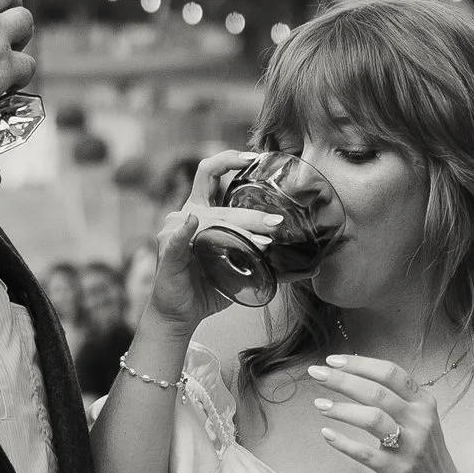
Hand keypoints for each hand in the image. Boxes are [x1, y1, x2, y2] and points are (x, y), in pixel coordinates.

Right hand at [140, 150, 269, 334]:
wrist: (181, 314)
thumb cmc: (208, 288)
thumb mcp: (240, 269)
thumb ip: (263, 257)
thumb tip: (305, 265)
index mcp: (202, 210)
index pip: (211, 173)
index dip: (230, 159)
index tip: (254, 158)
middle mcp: (187, 214)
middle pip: (218, 199)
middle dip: (250, 212)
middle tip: (277, 224)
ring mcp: (175, 232)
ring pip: (209, 220)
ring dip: (237, 228)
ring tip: (262, 242)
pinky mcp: (168, 252)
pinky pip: (178, 240)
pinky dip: (185, 232)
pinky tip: (192, 224)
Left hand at [312, 356, 465, 472]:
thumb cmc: (424, 460)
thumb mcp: (420, 424)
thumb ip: (398, 403)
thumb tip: (358, 379)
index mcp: (424, 404)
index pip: (391, 373)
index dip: (360, 364)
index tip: (333, 360)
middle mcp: (420, 421)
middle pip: (376, 391)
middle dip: (342, 380)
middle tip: (317, 374)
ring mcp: (411, 447)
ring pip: (372, 418)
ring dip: (341, 409)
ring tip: (319, 405)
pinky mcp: (398, 471)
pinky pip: (365, 454)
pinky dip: (343, 443)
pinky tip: (327, 435)